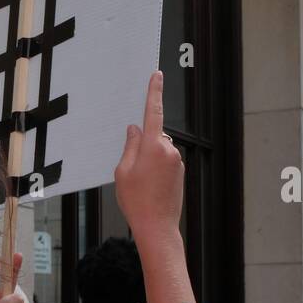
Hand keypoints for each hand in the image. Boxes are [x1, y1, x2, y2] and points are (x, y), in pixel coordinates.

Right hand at [114, 71, 184, 234]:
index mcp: (153, 146)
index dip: (154, 92)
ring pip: (158, 151)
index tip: (156, 76)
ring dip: (148, 161)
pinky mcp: (180, 173)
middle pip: (153, 136)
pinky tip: (148, 188)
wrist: (157, 226)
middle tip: (131, 170)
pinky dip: (155, 171)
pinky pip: (164, 163)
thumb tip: (135, 130)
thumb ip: (130, 146)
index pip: (153, 112)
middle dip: (141, 146)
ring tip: (140, 185)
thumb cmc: (137, 201)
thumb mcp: (123, 172)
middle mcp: (169, 150)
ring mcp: (177, 162)